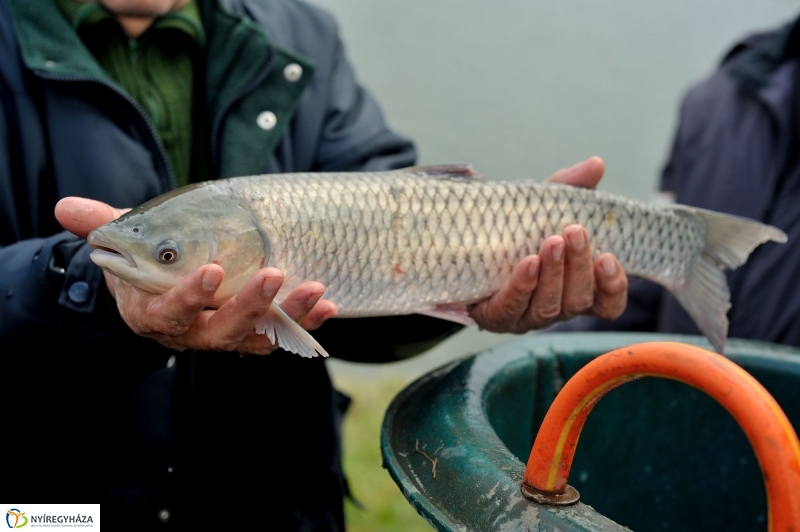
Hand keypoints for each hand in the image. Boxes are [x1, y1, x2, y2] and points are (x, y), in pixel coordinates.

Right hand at [55, 197, 337, 354]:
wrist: (170, 288)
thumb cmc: (148, 263)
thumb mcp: (126, 242)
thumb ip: (102, 224)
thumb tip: (68, 208)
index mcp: (156, 313)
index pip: (170, 312)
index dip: (189, 297)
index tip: (211, 272)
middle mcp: (194, 332)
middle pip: (222, 331)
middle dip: (249, 306)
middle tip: (274, 275)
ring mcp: (229, 335)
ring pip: (260, 336)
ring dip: (290, 316)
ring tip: (316, 289)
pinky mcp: (258, 331)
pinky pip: (285, 333)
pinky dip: (307, 322)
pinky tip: (330, 303)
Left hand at [469, 157, 627, 332]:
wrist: (462, 246)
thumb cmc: (514, 230)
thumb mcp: (542, 207)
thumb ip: (570, 189)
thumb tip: (596, 164)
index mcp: (575, 288)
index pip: (607, 304)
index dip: (613, 287)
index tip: (609, 257)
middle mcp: (555, 308)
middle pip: (577, 300)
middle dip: (579, 265)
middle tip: (575, 232)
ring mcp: (526, 317)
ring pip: (548, 306)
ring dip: (553, 274)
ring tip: (551, 241)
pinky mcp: (495, 318)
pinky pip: (511, 307)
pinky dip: (522, 285)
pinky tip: (528, 263)